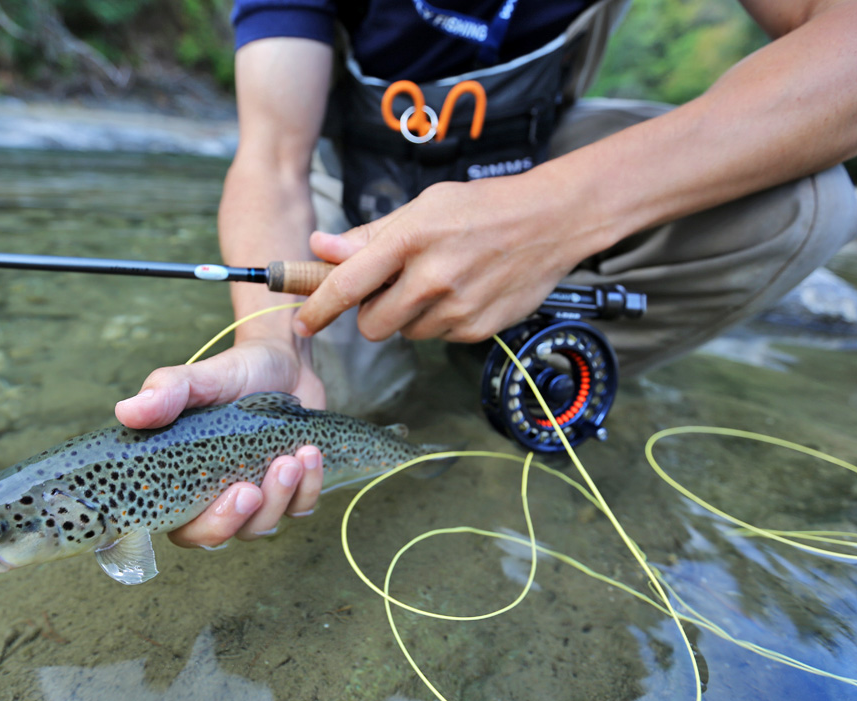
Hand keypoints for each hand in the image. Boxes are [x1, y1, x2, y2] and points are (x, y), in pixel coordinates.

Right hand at [114, 337, 324, 548]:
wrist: (282, 361)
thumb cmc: (233, 372)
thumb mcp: (200, 378)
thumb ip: (166, 393)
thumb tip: (127, 410)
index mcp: (182, 480)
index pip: (181, 528)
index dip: (204, 526)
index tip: (230, 494)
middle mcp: (214, 497)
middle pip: (219, 537)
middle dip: (239, 518)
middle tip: (252, 488)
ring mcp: (254, 499)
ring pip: (262, 526)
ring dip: (280, 497)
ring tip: (293, 457)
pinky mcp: (289, 493)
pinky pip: (299, 508)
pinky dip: (309, 487)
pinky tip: (310, 454)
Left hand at [295, 169, 600, 342]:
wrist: (552, 221)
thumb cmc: (483, 207)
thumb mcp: (423, 207)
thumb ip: (370, 235)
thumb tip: (321, 247)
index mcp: (410, 238)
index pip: (347, 285)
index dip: (318, 308)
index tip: (303, 322)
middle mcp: (432, 278)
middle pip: (372, 325)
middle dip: (371, 314)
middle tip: (389, 290)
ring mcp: (456, 308)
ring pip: (405, 333)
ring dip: (408, 316)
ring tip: (437, 282)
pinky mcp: (477, 329)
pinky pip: (438, 337)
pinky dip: (439, 321)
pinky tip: (461, 292)